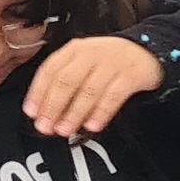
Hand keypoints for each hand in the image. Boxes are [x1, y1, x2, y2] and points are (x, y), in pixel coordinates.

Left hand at [27, 38, 164, 139]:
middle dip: (53, 106)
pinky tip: (93, 125)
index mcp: (74, 50)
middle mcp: (90, 54)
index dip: (39, 93)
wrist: (147, 52)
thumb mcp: (84, 63)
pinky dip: (101, 112)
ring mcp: (111, 63)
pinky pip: (113, 96)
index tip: (32, 113)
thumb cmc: (109, 63)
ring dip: (74, 113)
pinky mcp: (131, 75)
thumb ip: (66, 82)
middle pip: (66, 80)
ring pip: (88, 90)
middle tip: (46, 126)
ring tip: (65, 130)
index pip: (50, 70)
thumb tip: (46, 111)